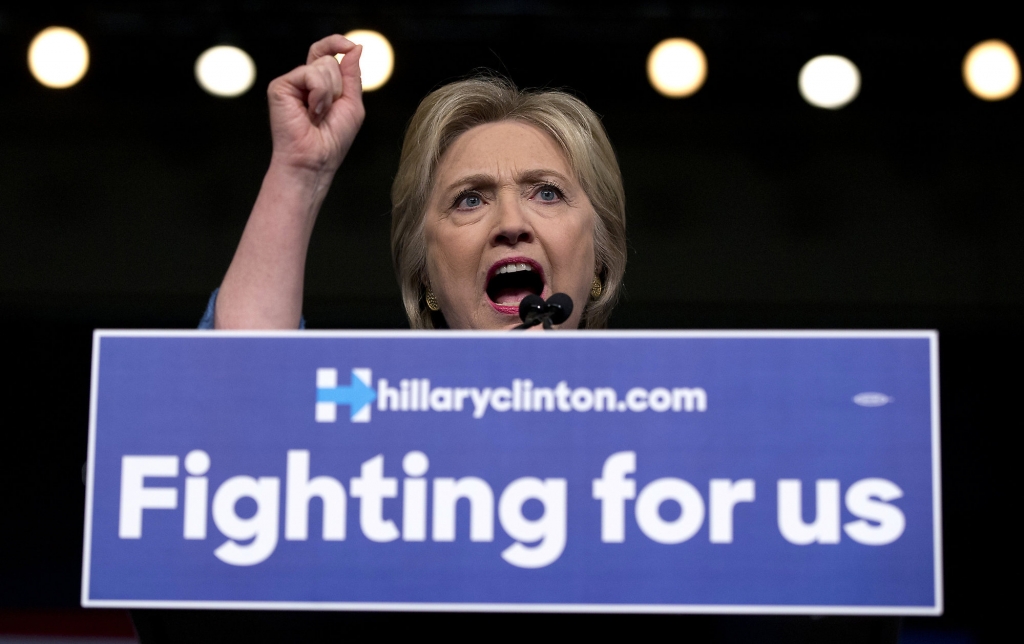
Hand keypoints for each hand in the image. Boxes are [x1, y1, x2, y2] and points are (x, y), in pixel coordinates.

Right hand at [266, 35, 364, 173]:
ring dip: (330, 94)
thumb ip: (352, 75)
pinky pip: (310, 74)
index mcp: (319, 83)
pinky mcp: (280, 86)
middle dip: (339, 87)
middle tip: (328, 111)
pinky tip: (311, 112)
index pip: (327, 53)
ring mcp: (291, 82)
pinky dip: (319, 94)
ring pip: (323, 66)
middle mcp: (303, 80)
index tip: (349, 46)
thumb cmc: (333, 139)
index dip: (336, 44)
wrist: (315, 159)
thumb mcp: (352, 105)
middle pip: (330, 60)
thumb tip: (355, 47)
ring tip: (318, 115)